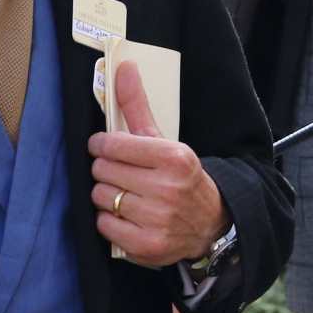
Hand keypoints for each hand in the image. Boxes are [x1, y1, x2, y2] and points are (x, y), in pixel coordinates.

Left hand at [90, 61, 230, 267]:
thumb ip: (138, 106)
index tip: (105, 147)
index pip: (112, 145)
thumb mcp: (167, 141)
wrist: (211, 223)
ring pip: (101, 197)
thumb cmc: (181, 177)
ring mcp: (158, 219)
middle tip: (120, 172)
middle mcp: (168, 189)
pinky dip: (109, 220)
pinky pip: (104, 225)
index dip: (102, 145)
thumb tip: (123, 67)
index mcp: (175, 157)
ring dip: (107, 194)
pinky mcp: (147, 245)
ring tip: (125, 193)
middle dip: (106, 169)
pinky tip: (126, 215)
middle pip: (103, 171)